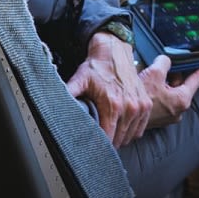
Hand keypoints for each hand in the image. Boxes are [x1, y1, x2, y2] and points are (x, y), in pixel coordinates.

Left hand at [66, 32, 155, 146]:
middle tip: (98, 142)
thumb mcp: (79, 80)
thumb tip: (52, 105)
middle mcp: (129, 108)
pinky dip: (131, 132)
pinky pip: (140, 129)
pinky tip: (122, 129)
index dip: (98, 145)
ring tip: (109, 135)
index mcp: (113, 105)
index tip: (92, 146)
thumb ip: (68, 94)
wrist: (114, 51)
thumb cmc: (97, 67)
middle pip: (119, 139)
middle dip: (108, 143)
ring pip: (130, 136)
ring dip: (120, 138)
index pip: (108, 138)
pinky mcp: (146, 104)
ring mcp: (140, 106)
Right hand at [138, 55, 198, 129]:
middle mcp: (178, 111)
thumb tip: (166, 60)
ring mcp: (168, 116)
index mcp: (181, 100)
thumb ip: (165, 63)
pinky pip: (162, 101)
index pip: (196, 80)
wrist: (122, 117)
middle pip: (180, 85)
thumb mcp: (154, 73)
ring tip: (148, 80)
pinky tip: (146, 89)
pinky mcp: (158, 119)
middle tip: (159, 70)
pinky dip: (157, 93)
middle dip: (171, 76)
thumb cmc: (139, 98)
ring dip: (162, 85)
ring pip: (170, 93)